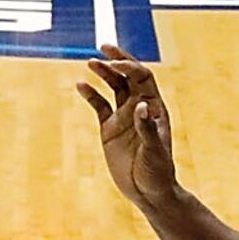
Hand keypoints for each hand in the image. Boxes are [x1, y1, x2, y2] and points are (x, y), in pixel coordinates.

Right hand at [78, 48, 180, 211]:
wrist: (148, 192)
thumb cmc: (158, 172)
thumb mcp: (154, 151)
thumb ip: (146, 128)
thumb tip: (140, 106)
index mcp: (154, 108)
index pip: (143, 79)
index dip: (131, 68)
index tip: (117, 64)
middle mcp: (139, 107)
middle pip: (128, 76)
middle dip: (118, 60)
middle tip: (103, 46)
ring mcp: (123, 117)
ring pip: (113, 87)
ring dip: (103, 73)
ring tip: (90, 62)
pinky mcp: (109, 129)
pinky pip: (99, 106)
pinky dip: (90, 95)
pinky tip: (81, 85)